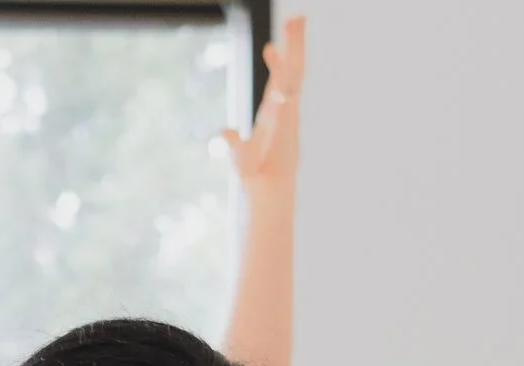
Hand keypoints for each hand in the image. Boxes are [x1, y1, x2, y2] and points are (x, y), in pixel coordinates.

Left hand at [222, 16, 304, 193]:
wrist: (264, 189)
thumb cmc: (256, 172)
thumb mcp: (239, 150)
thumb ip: (233, 138)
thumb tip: (224, 131)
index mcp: (275, 109)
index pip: (281, 75)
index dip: (282, 56)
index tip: (278, 37)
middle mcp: (285, 107)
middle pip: (294, 68)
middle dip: (296, 43)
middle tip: (299, 17)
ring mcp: (288, 114)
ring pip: (293, 76)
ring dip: (291, 54)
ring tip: (288, 30)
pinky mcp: (286, 124)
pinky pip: (286, 98)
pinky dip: (283, 82)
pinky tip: (280, 62)